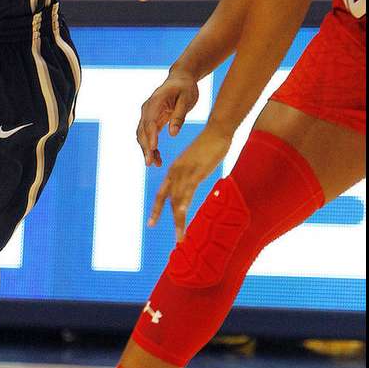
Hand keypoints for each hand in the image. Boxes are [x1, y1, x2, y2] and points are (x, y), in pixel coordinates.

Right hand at [136, 71, 199, 165]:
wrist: (180, 78)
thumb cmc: (185, 87)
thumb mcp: (187, 99)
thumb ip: (179, 116)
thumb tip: (173, 134)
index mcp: (156, 101)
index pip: (150, 121)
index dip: (151, 136)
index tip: (153, 149)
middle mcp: (147, 108)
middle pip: (143, 130)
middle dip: (145, 147)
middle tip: (150, 163)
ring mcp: (147, 114)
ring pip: (142, 135)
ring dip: (146, 149)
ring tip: (155, 164)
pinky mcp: (151, 119)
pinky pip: (148, 135)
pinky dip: (150, 146)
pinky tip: (156, 157)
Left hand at [149, 126, 231, 242]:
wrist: (217, 131)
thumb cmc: (209, 147)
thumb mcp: (196, 163)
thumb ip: (191, 176)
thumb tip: (191, 186)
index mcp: (174, 170)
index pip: (162, 193)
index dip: (156, 208)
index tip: (151, 222)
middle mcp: (176, 172)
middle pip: (166, 198)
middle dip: (159, 214)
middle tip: (152, 227)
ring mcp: (185, 172)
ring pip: (177, 200)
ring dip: (178, 220)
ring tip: (179, 236)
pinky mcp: (196, 172)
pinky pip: (188, 191)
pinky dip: (184, 204)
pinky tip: (181, 215)